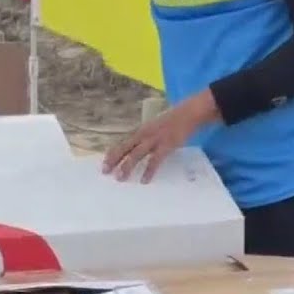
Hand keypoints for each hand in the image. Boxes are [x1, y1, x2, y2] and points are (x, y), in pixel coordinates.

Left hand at [103, 90, 219, 182]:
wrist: (189, 113)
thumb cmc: (173, 121)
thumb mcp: (154, 128)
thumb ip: (146, 137)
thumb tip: (138, 149)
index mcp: (141, 131)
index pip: (122, 143)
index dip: (112, 153)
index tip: (104, 162)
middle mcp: (144, 135)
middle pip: (124, 148)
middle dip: (114, 160)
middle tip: (105, 171)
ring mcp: (154, 140)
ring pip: (136, 154)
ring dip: (127, 166)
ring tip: (120, 178)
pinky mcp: (166, 145)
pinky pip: (155, 160)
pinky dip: (148, 171)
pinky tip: (144, 180)